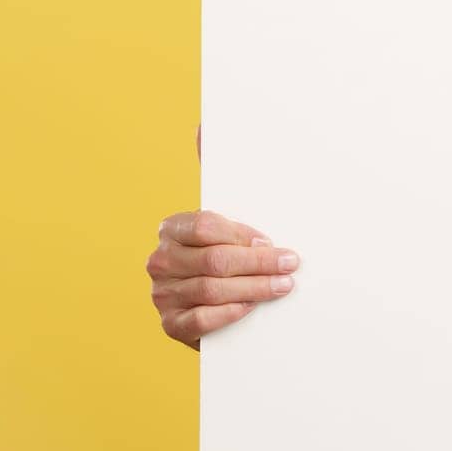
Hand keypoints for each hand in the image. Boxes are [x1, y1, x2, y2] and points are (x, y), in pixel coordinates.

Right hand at [147, 123, 300, 349]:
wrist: (224, 306)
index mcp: (172, 228)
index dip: (242, 235)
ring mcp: (161, 294)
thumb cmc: (231, 252)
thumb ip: (217, 175)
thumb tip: (204, 125)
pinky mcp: (170, 325)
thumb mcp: (230, 219)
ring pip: (211, 290)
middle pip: (214, 260)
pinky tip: (251, 308)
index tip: (272, 240)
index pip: (204, 226)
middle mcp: (160, 259)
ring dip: (253, 288)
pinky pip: (198, 321)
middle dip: (259, 263)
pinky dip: (228, 314)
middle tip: (291, 265)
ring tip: (283, 286)